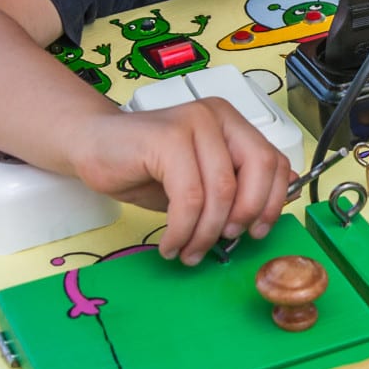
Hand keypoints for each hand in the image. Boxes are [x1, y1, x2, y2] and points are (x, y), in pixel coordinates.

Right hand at [70, 99, 295, 265]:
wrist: (91, 145)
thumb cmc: (147, 166)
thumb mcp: (202, 180)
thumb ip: (237, 186)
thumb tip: (277, 202)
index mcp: (233, 123)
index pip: (274, 161)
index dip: (272, 202)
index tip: (257, 232)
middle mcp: (217, 116)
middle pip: (257, 169)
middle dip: (246, 215)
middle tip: (226, 241)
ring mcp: (192, 122)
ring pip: (222, 190)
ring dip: (207, 233)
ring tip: (190, 251)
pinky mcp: (166, 138)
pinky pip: (189, 196)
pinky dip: (183, 229)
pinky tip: (171, 243)